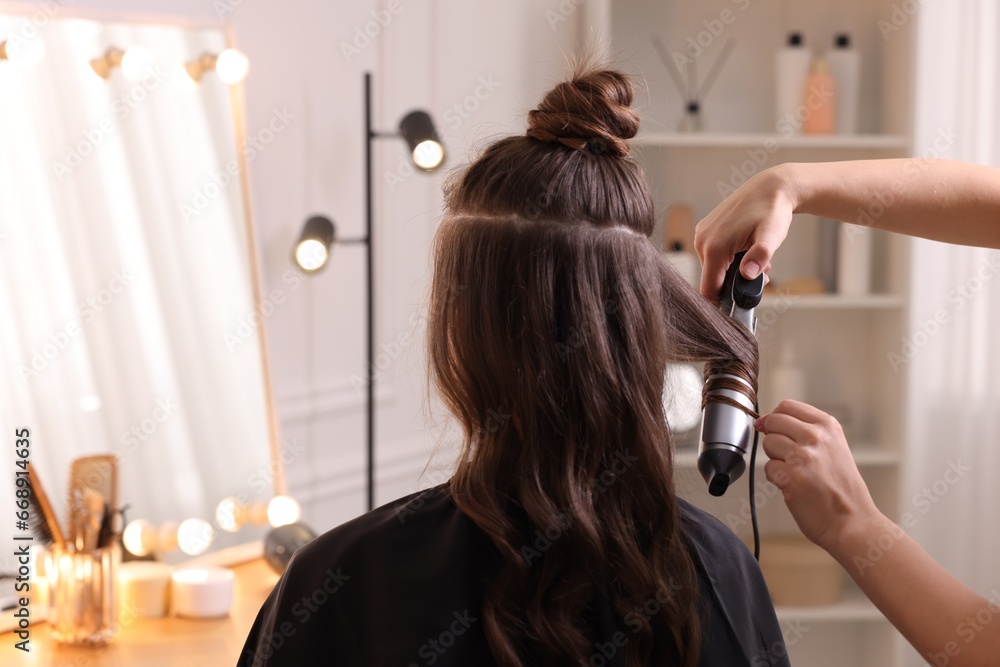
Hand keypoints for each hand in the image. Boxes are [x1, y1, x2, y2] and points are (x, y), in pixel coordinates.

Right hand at [694, 165, 796, 298]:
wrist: (771, 187)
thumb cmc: (772, 210)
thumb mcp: (772, 235)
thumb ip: (760, 256)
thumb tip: (748, 275)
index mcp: (714, 247)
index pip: (709, 290)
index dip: (723, 303)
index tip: (742, 304)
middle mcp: (702, 241)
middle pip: (712, 280)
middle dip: (735, 284)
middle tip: (761, 275)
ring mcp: (702, 235)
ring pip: (714, 268)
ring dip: (734, 272)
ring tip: (757, 260)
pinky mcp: (706, 231)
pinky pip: (714, 255)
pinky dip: (730, 260)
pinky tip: (746, 250)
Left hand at [754, 400, 879, 549]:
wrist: (852, 522)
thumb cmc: (842, 489)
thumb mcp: (833, 448)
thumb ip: (804, 431)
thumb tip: (764, 422)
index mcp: (828, 426)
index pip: (787, 406)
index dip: (775, 417)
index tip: (773, 428)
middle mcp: (816, 437)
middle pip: (773, 421)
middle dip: (773, 437)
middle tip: (789, 457)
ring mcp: (803, 456)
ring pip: (768, 443)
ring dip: (776, 459)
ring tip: (796, 472)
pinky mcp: (790, 476)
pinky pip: (768, 468)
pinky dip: (776, 479)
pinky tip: (794, 486)